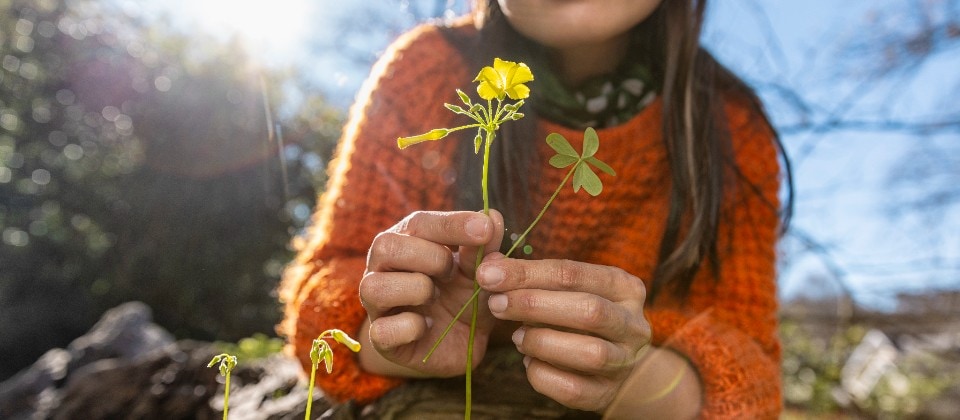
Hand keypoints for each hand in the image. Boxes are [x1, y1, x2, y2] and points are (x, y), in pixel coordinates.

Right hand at [359, 210, 503, 376]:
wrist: (461, 343)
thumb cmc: (464, 297)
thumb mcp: (480, 273)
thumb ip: (483, 249)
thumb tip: (493, 216)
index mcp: (407, 242)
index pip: (418, 223)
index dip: (451, 225)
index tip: (484, 229)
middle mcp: (384, 268)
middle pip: (385, 246)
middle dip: (429, 257)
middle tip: (453, 272)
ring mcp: (377, 304)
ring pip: (373, 286)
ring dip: (416, 289)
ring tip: (437, 297)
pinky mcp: (380, 338)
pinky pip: (382, 330)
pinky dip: (411, 327)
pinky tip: (428, 326)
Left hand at [476, 255, 650, 411]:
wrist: (614, 363)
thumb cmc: (579, 317)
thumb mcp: (567, 290)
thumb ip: (532, 276)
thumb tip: (490, 266)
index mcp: (624, 287)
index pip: (573, 273)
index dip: (526, 273)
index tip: (489, 274)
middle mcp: (633, 324)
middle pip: (589, 310)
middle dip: (534, 305)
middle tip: (497, 304)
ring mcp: (625, 362)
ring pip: (590, 353)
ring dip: (543, 342)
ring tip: (517, 337)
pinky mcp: (608, 393)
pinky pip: (574, 389)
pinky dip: (542, 374)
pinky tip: (529, 362)